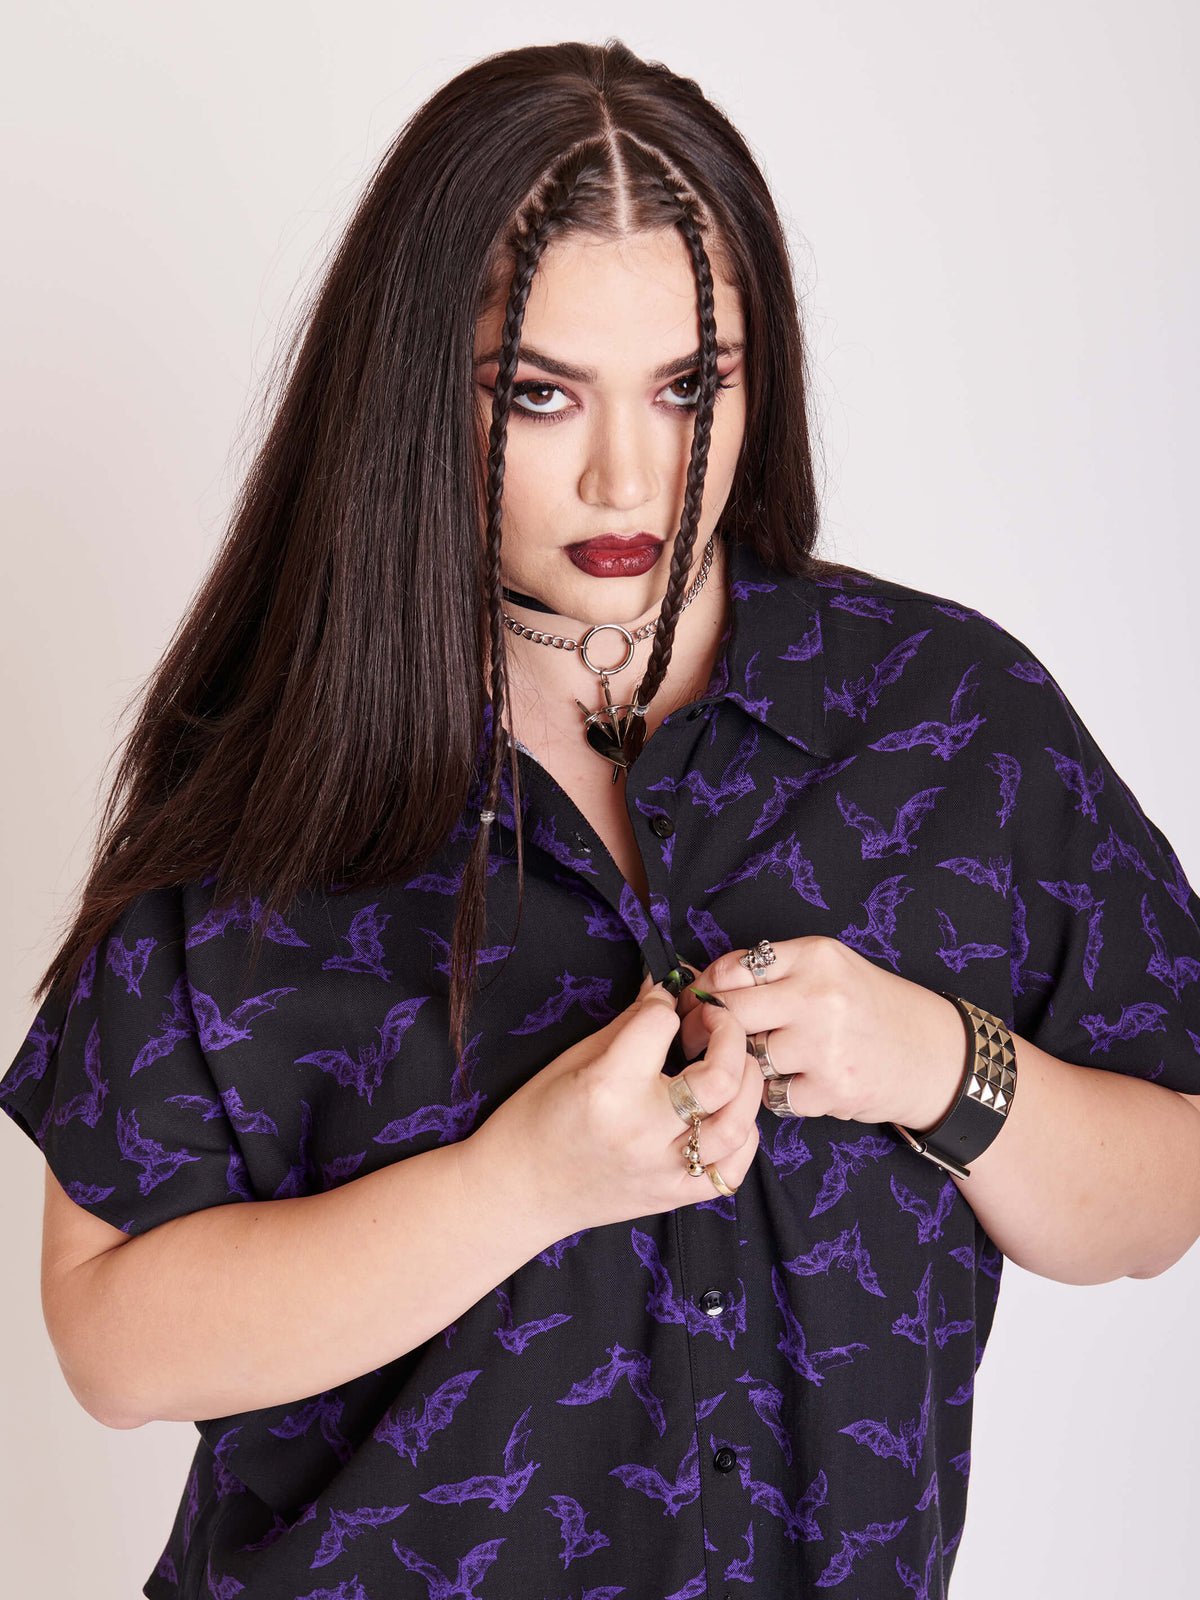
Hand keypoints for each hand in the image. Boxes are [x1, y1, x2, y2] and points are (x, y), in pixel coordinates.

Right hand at [473, 971, 763, 1235]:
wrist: (518, 1189)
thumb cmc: (536, 1117)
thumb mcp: (574, 1059)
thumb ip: (630, 1024)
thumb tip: (663, 988)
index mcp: (608, 1088)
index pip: (662, 1023)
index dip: (665, 1004)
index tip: (661, 1005)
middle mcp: (642, 1131)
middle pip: (720, 1076)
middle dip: (728, 1033)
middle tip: (715, 1020)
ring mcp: (662, 1170)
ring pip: (737, 1124)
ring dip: (747, 1084)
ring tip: (732, 1065)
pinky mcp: (672, 1196)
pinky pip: (731, 1171)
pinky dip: (743, 1137)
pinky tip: (728, 1114)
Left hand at [674, 935, 965, 1130]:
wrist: (934, 1055)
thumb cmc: (871, 1008)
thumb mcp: (829, 967)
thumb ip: (774, 970)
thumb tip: (703, 984)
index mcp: (815, 956)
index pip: (732, 969)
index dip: (704, 989)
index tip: (695, 1003)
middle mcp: (819, 996)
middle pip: (730, 1014)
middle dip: (702, 1029)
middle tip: (694, 1040)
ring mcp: (824, 1045)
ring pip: (747, 1058)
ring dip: (747, 1064)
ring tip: (768, 1058)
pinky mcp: (830, 1089)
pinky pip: (772, 1096)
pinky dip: (777, 1093)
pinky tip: (800, 1081)